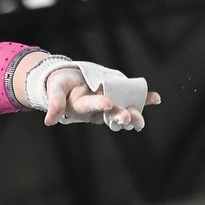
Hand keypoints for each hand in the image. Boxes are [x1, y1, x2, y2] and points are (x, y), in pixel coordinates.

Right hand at [43, 68, 160, 130]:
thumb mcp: (55, 90)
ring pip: (122, 110)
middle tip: (128, 118)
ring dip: (134, 115)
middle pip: (110, 114)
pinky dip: (144, 100)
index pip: (91, 106)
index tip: (108, 104)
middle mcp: (96, 108)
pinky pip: (131, 100)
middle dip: (120, 116)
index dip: (99, 105)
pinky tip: (156, 99)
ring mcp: (108, 103)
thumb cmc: (59, 85)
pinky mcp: (116, 97)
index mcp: (81, 106)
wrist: (67, 81)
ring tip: (141, 120)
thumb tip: (49, 123)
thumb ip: (54, 104)